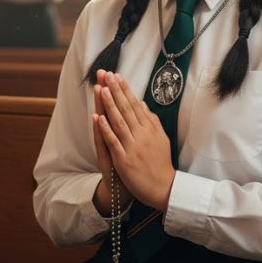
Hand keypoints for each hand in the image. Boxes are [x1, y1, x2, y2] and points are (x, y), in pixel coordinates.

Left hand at [95, 71, 174, 212]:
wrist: (163, 188)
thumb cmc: (161, 163)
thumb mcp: (161, 138)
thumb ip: (152, 121)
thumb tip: (143, 104)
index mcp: (149, 129)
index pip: (135, 104)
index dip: (125, 90)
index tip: (117, 76)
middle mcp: (141, 135)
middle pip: (126, 109)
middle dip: (115, 90)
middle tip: (107, 74)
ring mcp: (132, 147)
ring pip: (119, 121)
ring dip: (109, 104)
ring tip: (101, 89)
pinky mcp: (124, 160)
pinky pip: (113, 142)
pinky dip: (105, 129)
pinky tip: (98, 118)